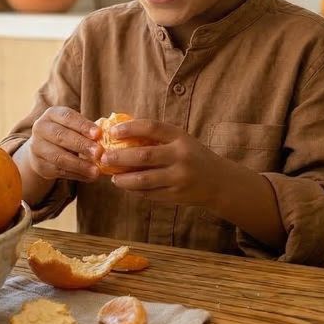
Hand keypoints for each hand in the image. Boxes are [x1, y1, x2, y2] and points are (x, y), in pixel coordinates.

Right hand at [26, 106, 100, 182]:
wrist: (43, 149)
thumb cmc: (67, 134)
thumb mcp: (74, 126)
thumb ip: (88, 130)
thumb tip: (109, 134)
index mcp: (52, 114)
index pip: (67, 117)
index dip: (83, 125)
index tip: (98, 134)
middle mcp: (41, 128)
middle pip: (61, 136)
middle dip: (81, 145)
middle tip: (99, 153)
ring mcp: (37, 147)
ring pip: (59, 157)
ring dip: (79, 165)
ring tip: (96, 171)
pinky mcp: (39, 165)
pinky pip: (59, 171)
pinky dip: (76, 175)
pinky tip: (89, 177)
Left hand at [101, 119, 227, 206]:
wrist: (220, 182)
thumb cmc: (193, 157)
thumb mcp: (181, 141)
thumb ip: (157, 138)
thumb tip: (121, 134)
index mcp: (180, 138)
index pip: (151, 128)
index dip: (130, 128)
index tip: (113, 131)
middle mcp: (181, 156)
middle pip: (144, 155)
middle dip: (119, 157)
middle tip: (104, 157)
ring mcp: (179, 177)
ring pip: (144, 179)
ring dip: (124, 179)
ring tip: (113, 178)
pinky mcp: (176, 195)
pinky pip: (150, 193)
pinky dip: (135, 190)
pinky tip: (127, 186)